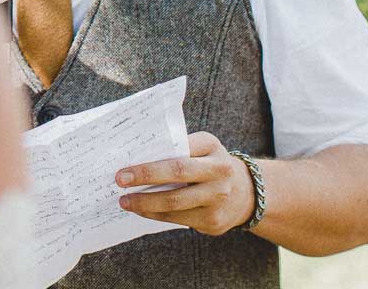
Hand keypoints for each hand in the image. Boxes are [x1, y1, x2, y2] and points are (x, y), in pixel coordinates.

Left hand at [115, 132, 257, 236]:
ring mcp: (218, 198)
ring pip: (175, 202)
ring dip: (145, 202)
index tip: (126, 165)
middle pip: (177, 173)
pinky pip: (178, 219)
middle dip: (146, 177)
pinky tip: (142, 210)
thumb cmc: (210, 165)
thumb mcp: (202, 148)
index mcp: (212, 147)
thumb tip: (136, 156)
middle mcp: (219, 171)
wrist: (246, 194)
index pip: (179, 148)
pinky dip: (156, 215)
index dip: (152, 159)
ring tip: (125, 201)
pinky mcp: (213, 221)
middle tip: (120, 180)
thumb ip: (177, 149)